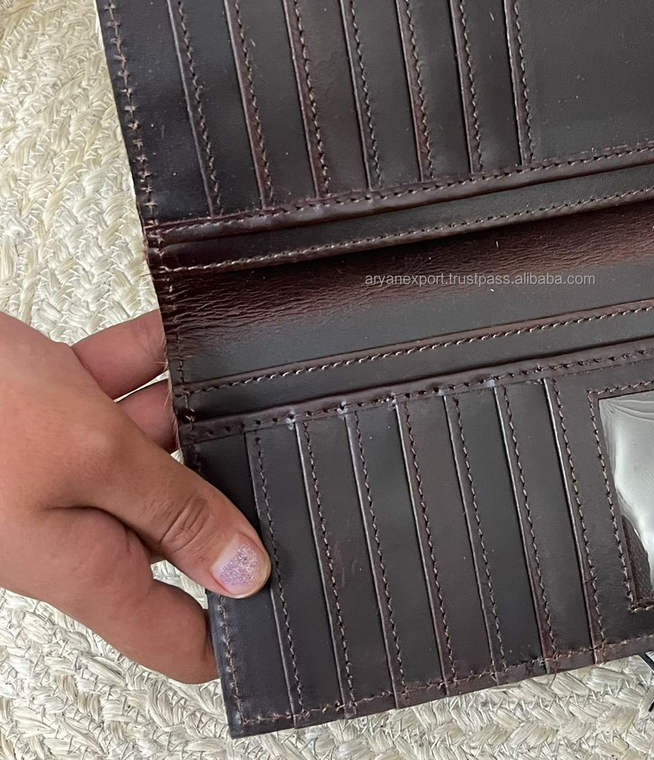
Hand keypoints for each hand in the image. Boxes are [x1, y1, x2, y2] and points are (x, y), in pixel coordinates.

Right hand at [0, 311, 269, 682]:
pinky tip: (184, 333)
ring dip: (191, 409)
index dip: (230, 629)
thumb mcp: (94, 462)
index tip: (291, 598)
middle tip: (288, 456)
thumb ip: (172, 509)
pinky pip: (118, 385)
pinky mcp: (50, 405)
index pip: (171, 632)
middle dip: (227, 487)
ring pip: (152, 446)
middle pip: (177, 521)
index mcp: (86, 563)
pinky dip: (149, 359)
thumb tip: (243, 572)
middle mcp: (77, 519)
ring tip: (247, 380)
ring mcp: (63, 461)